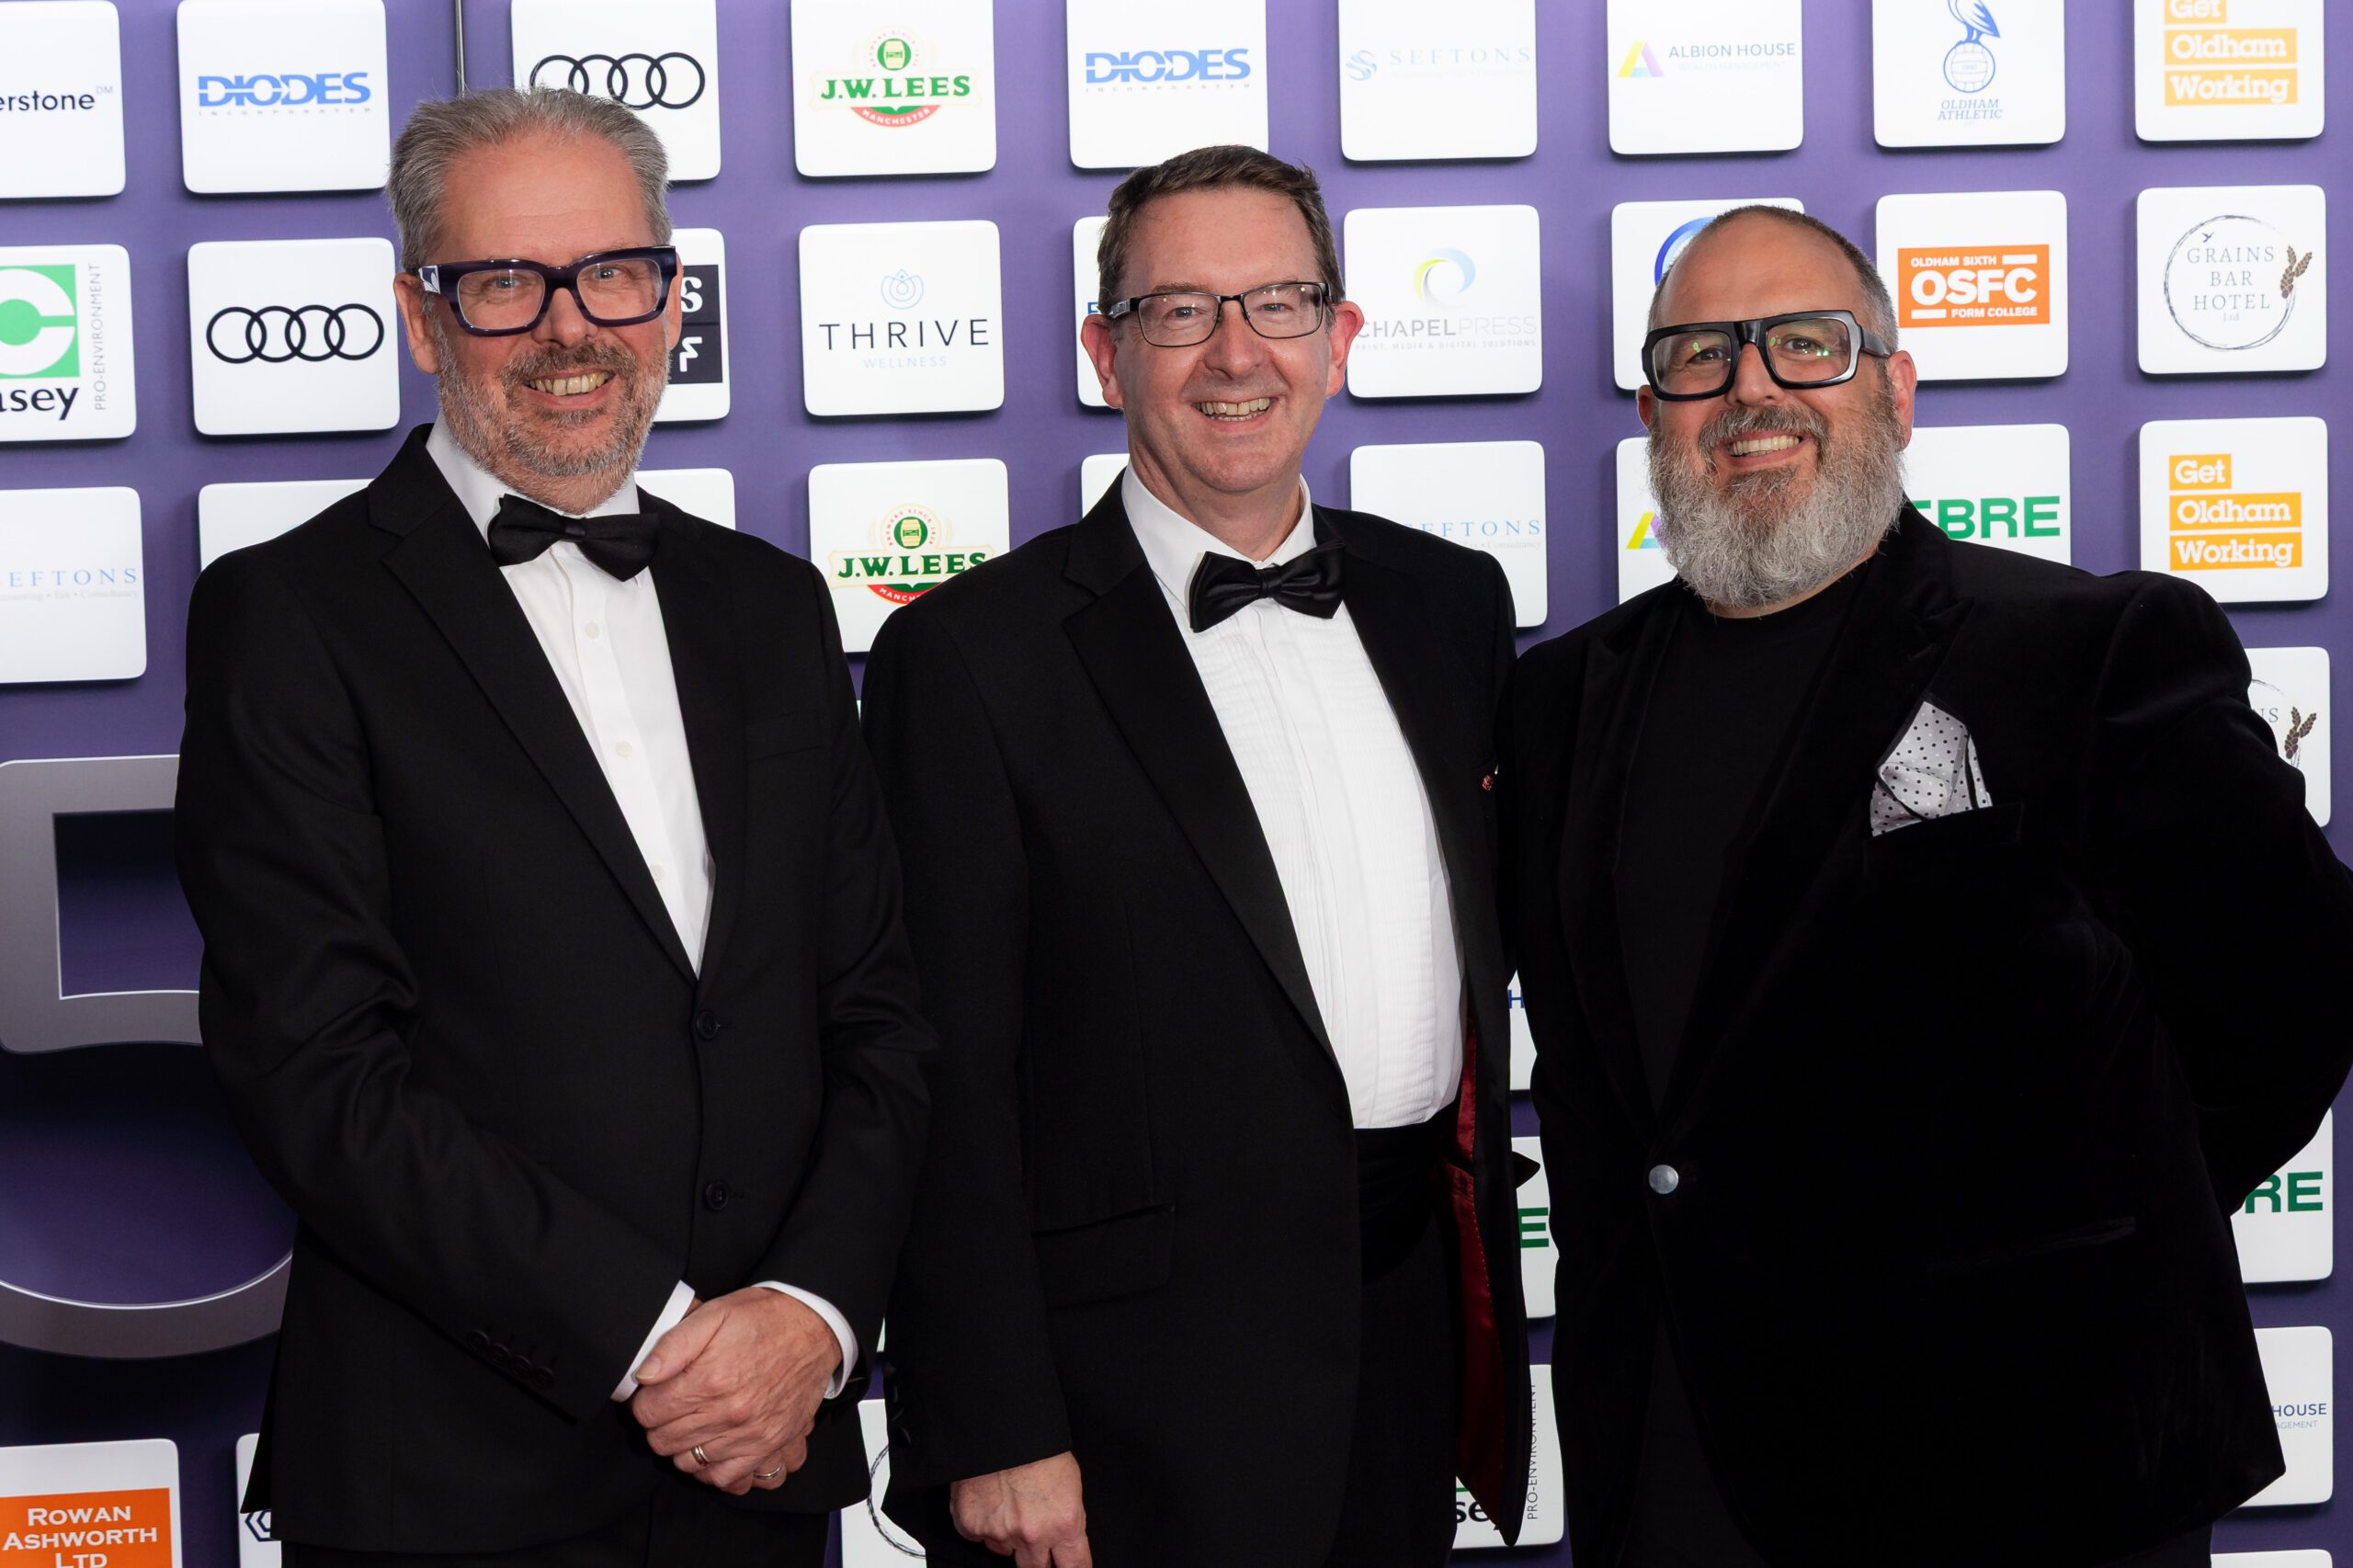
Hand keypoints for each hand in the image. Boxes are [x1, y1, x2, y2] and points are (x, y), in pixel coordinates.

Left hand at [630, 1287, 840, 1493]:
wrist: (815, 1328)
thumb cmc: (763, 1319)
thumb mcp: (714, 1315)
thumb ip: (674, 1344)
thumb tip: (643, 1376)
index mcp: (709, 1380)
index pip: (647, 1413)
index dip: (645, 1401)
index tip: (655, 1392)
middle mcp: (728, 1413)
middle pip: (663, 1441)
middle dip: (659, 1424)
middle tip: (673, 1406)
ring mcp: (749, 1435)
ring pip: (688, 1463)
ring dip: (683, 1446)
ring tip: (692, 1423)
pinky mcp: (768, 1446)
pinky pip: (726, 1479)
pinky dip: (712, 1469)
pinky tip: (711, 1447)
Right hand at [949, 1451, 1091, 1567]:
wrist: (999, 1424)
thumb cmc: (1038, 1445)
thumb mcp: (1070, 1482)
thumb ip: (1066, 1518)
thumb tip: (1064, 1538)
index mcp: (1064, 1524)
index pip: (1075, 1567)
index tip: (1067, 1567)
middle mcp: (1032, 1535)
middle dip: (1037, 1558)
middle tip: (1033, 1535)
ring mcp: (999, 1533)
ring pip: (1003, 1552)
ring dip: (1007, 1536)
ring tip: (1009, 1504)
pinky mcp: (971, 1525)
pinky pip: (978, 1537)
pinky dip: (982, 1524)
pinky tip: (988, 1499)